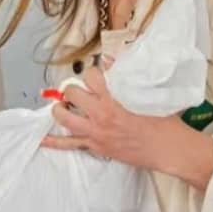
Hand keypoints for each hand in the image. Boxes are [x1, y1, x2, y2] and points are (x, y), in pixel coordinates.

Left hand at [41, 66, 162, 170]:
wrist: (170, 151)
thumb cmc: (163, 123)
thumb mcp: (147, 95)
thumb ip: (127, 78)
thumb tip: (110, 60)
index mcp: (113, 102)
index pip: (90, 77)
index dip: (90, 73)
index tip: (95, 74)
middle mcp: (100, 118)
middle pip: (72, 96)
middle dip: (73, 89)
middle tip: (79, 91)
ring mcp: (96, 135)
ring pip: (64, 119)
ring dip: (61, 109)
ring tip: (65, 105)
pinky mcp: (96, 148)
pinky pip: (69, 146)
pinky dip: (53, 142)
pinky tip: (42, 139)